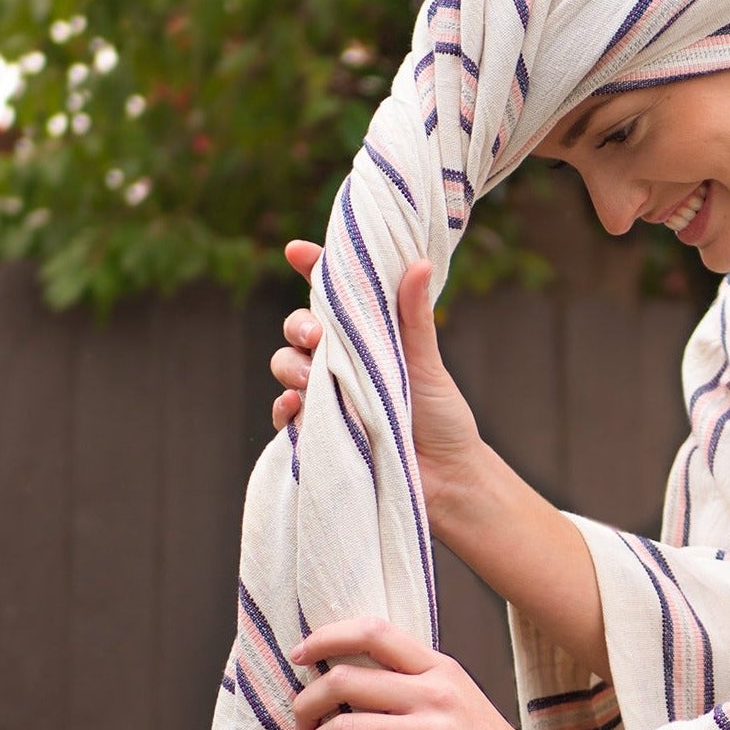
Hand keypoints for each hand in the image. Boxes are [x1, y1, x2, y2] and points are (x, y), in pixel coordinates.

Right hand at [269, 239, 486, 525]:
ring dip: (290, 366)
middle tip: (315, 335)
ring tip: (312, 380)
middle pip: (299, 329)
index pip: (334, 293)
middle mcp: (343, 361)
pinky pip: (285, 414)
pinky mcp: (319, 431)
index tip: (298, 251)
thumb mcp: (427, 363)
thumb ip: (415, 317)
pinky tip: (295, 407)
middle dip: (298, 325)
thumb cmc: (442, 416)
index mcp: (369, 335)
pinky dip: (284, 408)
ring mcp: (327, 395)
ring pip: (285, 366)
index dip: (313, 268)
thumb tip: (418, 262)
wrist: (445, 479)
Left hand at [288, 618, 558, 729]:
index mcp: (439, 668)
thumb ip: (413, 682)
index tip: (298, 654)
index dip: (327, 637)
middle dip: (305, 704)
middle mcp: (435, 693)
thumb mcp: (457, 697)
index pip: (373, 632)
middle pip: (346, 679)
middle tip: (298, 726)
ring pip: (345, 727)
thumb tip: (349, 679)